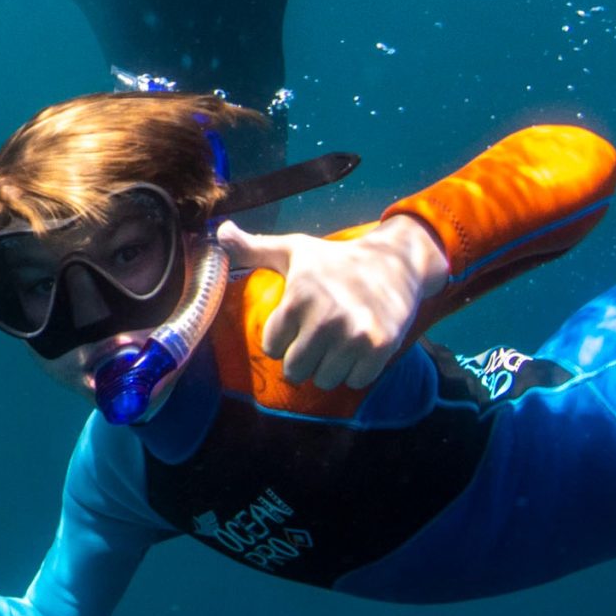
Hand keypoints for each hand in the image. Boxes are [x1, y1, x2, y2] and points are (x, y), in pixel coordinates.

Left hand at [216, 214, 449, 390]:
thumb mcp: (292, 250)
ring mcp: (354, 336)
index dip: (282, 339)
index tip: (297, 324)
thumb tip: (219, 232)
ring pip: (324, 380)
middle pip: (295, 370)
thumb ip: (252, 248)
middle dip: (302, 359)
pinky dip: (355, 372)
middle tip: (316, 339)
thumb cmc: (335, 260)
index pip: (272, 347)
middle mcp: (325, 319)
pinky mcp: (380, 348)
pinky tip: (358, 349)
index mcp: (298, 298)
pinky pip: (354, 382)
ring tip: (337, 343)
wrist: (395, 263)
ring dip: (328, 368)